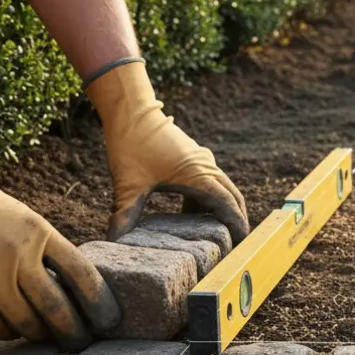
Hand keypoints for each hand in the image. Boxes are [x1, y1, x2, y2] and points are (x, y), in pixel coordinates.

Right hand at [0, 124, 119, 349]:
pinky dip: (7, 332)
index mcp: (41, 234)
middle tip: (80, 343)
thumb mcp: (30, 224)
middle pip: (56, 307)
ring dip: (39, 334)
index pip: (82, 275)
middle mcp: (18, 256)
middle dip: (73, 331)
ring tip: (45, 337)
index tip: (109, 322)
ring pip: (26, 322)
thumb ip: (50, 254)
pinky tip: (12, 330)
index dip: (100, 303)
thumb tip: (76, 298)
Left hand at [86, 61, 248, 240]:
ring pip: (222, 188)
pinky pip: (211, 181)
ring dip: (221, 209)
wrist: (131, 111)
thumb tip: (112, 241)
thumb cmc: (131, 144)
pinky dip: (208, 198)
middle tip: (234, 243)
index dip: (236, 225)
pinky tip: (191, 214)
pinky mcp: (194, 157)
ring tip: (214, 234)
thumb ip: (124, 215)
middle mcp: (206, 167)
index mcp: (197, 176)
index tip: (241, 243)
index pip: (227, 205)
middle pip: (232, 197)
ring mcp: (202, 160)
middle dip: (235, 220)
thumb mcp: (127, 184)